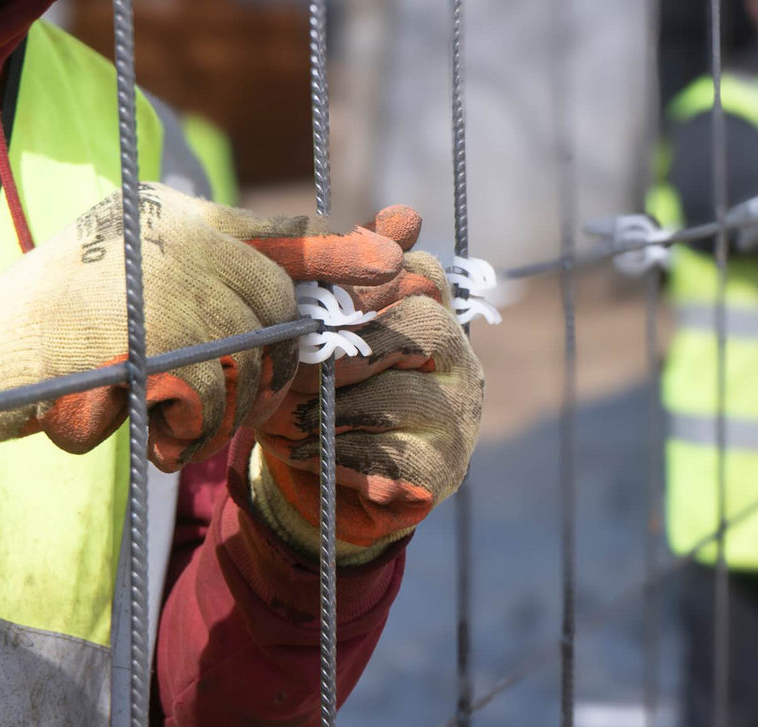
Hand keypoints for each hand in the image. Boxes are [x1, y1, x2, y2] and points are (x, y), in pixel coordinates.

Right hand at [0, 183, 410, 470]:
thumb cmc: (68, 320)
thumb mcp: (148, 274)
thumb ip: (220, 267)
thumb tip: (300, 264)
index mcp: (181, 221)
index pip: (279, 239)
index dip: (338, 254)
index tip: (392, 260)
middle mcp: (182, 242)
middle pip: (275, 316)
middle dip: (259, 369)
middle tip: (212, 393)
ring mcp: (173, 288)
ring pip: (251, 365)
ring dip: (218, 408)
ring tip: (166, 413)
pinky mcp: (161, 343)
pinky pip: (216, 398)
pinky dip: (190, 428)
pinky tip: (150, 426)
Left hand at [250, 210, 484, 564]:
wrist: (316, 480)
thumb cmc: (313, 393)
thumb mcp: (316, 332)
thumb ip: (343, 274)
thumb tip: (406, 215)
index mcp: (434, 317)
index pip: (419, 275)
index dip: (362, 286)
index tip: (317, 308)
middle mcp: (461, 362)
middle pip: (422, 326)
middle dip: (347, 349)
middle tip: (301, 370)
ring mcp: (461, 419)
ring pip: (402, 395)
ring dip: (334, 408)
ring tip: (297, 418)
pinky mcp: (445, 470)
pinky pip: (391, 454)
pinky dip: (338, 455)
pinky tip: (312, 454)